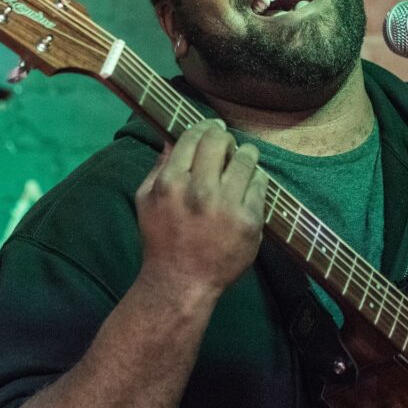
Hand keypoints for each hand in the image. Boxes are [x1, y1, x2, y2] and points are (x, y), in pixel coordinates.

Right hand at [134, 119, 267, 297]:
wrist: (181, 281)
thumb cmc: (160, 239)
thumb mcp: (147, 200)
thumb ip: (159, 167)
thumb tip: (173, 138)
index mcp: (171, 183)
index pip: (193, 138)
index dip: (204, 126)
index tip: (212, 125)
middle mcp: (200, 190)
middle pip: (220, 142)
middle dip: (224, 136)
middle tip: (226, 141)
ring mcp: (227, 205)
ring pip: (245, 159)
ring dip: (244, 153)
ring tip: (242, 157)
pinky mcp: (249, 220)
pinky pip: (260, 183)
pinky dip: (255, 177)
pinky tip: (248, 181)